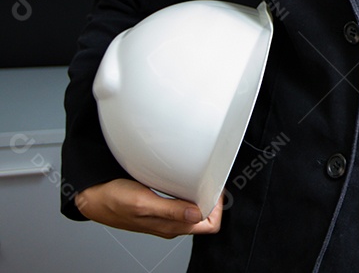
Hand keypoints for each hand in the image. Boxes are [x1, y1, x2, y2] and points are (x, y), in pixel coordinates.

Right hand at [74, 178, 222, 238]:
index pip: (210, 225)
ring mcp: (167, 217)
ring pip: (196, 210)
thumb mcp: (142, 203)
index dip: (218, 208)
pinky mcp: (161, 208)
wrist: (94, 199)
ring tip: (201, 178)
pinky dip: (190, 193)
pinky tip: (185, 181)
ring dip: (202, 195)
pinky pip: (184, 204)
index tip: (215, 188)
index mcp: (171, 226)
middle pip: (206, 217)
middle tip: (211, 179)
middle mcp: (172, 224)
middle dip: (213, 199)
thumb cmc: (114, 201)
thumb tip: (197, 213)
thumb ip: (170, 210)